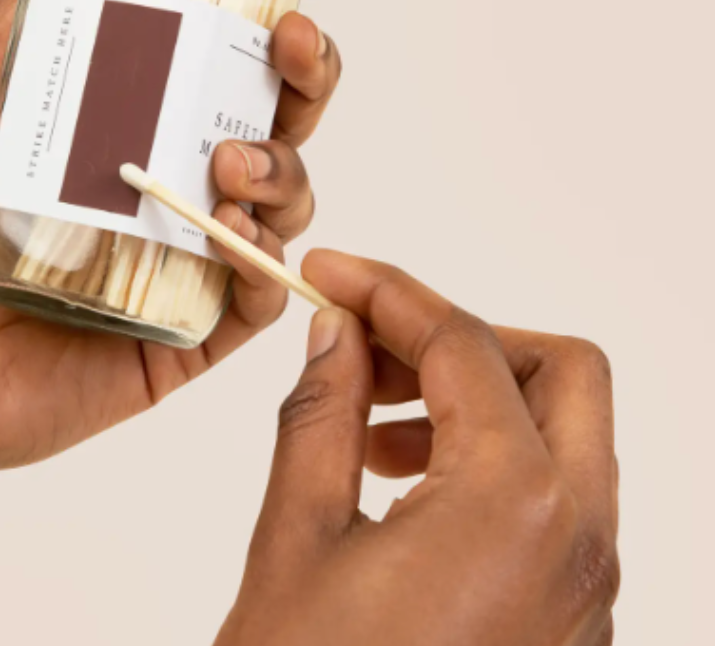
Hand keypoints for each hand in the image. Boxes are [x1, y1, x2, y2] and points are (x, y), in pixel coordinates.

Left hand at [0, 0, 359, 480]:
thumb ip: (24, 9)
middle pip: (280, 117)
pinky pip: (258, 297)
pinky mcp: (182, 335)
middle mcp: (169, 183)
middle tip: (290, 43)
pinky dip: (263, 262)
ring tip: (225, 161)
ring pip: (285, 201)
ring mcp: (182, 259)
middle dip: (308, 70)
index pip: (227, 50)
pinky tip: (234, 234)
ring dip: (281, 167)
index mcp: (132, 120)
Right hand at [216, 251, 618, 645]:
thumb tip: (337, 331)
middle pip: (560, 371)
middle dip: (465, 337)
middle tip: (372, 343)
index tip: (330, 275)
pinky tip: (404, 481)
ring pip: (566, 434)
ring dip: (478, 396)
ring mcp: (589, 588)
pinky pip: (555, 497)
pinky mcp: (572, 619)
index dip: (387, 290)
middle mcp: (580, 540)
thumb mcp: (298, 538)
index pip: (463, 342)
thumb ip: (325, 412)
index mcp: (515, 507)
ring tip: (376, 418)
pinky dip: (491, 457)